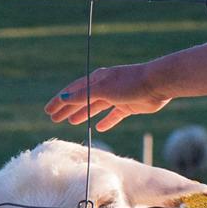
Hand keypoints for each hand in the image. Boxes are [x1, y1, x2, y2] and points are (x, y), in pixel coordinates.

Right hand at [46, 62, 169, 131]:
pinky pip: (113, 115)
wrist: (158, 83)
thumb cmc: (130, 83)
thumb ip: (83, 95)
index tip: (48, 110)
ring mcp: (117, 96)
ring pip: (96, 107)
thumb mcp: (102, 89)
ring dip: (83, 114)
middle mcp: (105, 86)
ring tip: (71, 122)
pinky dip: (106, 121)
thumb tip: (62, 98)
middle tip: (54, 119)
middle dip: (68, 108)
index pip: (73, 91)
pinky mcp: (129, 106)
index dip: (59, 101)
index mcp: (97, 79)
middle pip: (82, 99)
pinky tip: (99, 128)